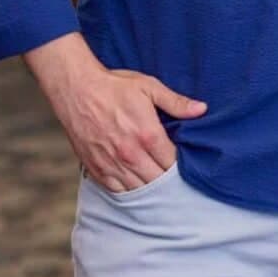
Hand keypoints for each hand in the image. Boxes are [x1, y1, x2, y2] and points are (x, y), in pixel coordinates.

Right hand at [36, 51, 206, 193]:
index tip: (183, 163)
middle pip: (157, 181)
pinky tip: (134, 183)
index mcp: (147, 135)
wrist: (76, 89)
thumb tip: (201, 109)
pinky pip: (115, 190)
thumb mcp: (149, 87)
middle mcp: (130, 154)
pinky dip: (127, 190)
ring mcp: (111, 163)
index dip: (180, 166)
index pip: (172, 164)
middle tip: (173, 177)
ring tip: (156, 182)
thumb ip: (176, 102)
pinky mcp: (95, 167)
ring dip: (149, 188)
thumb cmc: (114, 86)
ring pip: (138, 189)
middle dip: (167, 180)